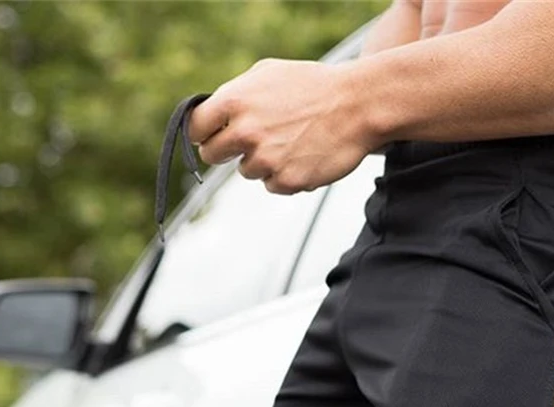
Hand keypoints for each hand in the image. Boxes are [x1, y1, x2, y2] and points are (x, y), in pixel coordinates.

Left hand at [189, 58, 375, 193]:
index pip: (195, 127)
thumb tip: (214, 115)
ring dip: (262, 162)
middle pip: (212, 155)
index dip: (202, 133)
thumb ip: (236, 95)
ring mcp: (266, 160)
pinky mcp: (286, 181)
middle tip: (246, 145)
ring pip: (247, 171)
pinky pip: (273, 185)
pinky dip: (284, 175)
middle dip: (224, 152)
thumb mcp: (268, 74)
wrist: (357, 106)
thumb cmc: (314, 86)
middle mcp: (246, 132)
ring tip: (290, 142)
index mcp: (235, 101)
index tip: (209, 136)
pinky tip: (303, 156)